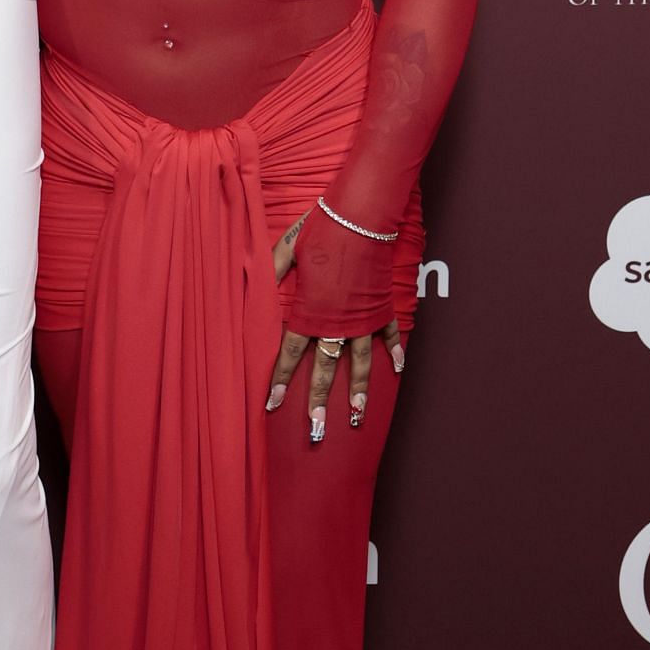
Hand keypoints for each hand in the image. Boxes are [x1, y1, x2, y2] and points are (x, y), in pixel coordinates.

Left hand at [268, 214, 403, 444]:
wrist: (362, 218)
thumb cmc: (322, 230)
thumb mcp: (286, 251)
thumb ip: (270, 273)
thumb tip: (253, 288)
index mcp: (311, 311)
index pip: (291, 354)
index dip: (279, 380)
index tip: (271, 404)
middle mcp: (337, 322)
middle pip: (325, 369)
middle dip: (318, 402)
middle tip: (315, 431)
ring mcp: (363, 317)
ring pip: (359, 362)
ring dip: (358, 391)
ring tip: (355, 416)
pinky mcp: (382, 307)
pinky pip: (389, 336)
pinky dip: (394, 353)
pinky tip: (396, 371)